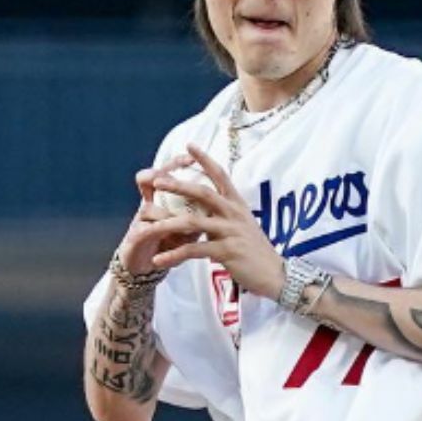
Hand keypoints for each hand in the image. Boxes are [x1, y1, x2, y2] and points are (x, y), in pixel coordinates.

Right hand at [113, 166, 199, 276]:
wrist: (146, 268)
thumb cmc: (169, 243)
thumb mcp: (187, 226)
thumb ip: (199, 212)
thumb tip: (222, 199)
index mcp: (163, 198)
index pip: (167, 173)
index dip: (176, 163)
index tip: (191, 157)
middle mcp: (148, 205)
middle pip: (148, 181)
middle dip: (159, 175)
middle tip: (169, 175)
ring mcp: (139, 220)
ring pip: (147, 208)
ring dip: (164, 213)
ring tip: (180, 221)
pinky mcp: (133, 238)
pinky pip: (142, 231)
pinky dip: (155, 233)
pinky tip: (165, 237)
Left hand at [140, 145, 286, 298]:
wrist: (275, 275)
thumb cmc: (255, 250)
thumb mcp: (242, 225)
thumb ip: (224, 213)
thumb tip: (206, 204)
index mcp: (237, 204)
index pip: (220, 175)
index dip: (205, 159)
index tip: (189, 145)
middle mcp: (234, 214)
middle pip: (203, 193)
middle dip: (178, 185)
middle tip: (157, 181)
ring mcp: (230, 232)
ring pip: (193, 222)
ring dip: (167, 224)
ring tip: (146, 227)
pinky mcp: (227, 252)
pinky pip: (194, 251)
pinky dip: (174, 255)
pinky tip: (158, 259)